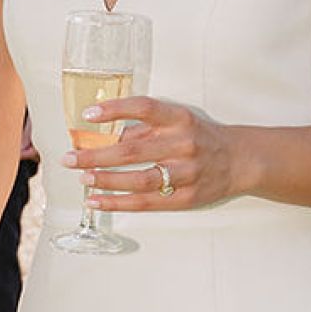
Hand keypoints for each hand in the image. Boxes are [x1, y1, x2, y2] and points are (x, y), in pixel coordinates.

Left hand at [64, 94, 238, 213]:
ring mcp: (186, 173)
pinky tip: (96, 201)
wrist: (240, 160)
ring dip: (106, 180)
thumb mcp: (177, 122)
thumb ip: (143, 128)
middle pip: (133, 149)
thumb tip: (102, 134)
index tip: (88, 114)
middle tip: (70, 158)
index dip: (115, 109)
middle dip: (96, 155)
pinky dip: (117, 203)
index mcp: (180, 119)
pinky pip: (145, 203)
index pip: (144, 108)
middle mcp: (183, 144)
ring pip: (138, 180)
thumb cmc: (200, 137)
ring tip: (82, 178)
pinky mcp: (186, 198)